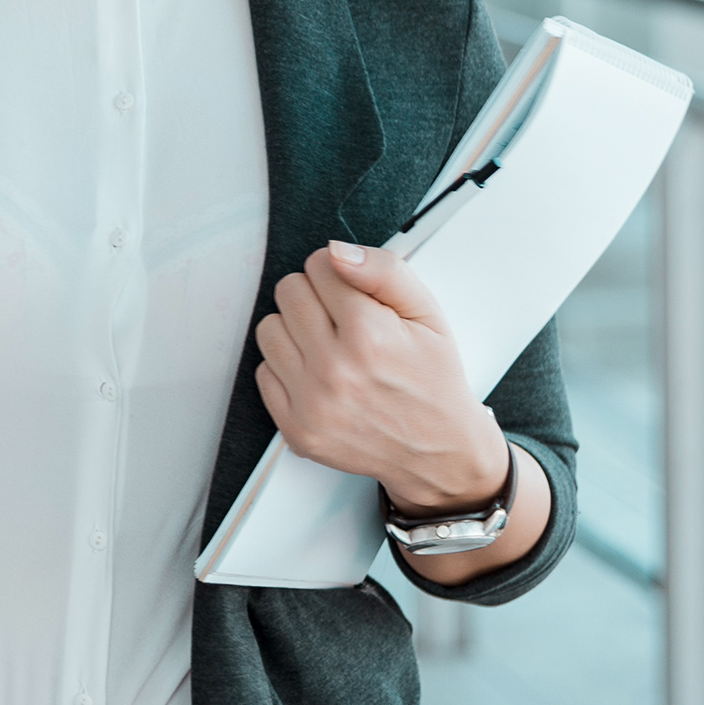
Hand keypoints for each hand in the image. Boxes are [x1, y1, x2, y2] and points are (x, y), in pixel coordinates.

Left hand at [252, 240, 511, 514]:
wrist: (440, 452)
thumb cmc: (434, 381)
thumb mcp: (427, 314)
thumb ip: (384, 271)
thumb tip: (336, 252)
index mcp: (370, 335)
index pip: (319, 266)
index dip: (339, 275)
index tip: (354, 294)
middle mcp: (335, 370)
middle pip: (288, 292)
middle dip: (315, 296)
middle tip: (342, 319)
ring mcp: (312, 403)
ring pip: (269, 328)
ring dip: (295, 330)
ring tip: (329, 345)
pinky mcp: (297, 429)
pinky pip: (263, 372)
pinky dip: (288, 368)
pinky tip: (319, 374)